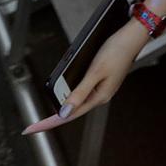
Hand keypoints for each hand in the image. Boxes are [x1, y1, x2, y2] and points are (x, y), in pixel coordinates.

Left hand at [24, 19, 148, 133]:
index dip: (50, 122)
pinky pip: (82, 93)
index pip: (70, 115)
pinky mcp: (102, 79)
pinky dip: (70, 95)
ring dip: (62, 108)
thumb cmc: (117, 51)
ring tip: (48, 116)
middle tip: (37, 125)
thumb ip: (79, 92)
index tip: (33, 129)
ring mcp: (102, 87)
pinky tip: (64, 94)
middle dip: (54, 119)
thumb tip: (64, 112)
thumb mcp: (95, 72)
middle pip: (73, 111)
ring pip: (77, 102)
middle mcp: (101, 95)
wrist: (132, 37)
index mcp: (100, 96)